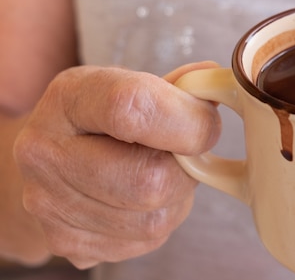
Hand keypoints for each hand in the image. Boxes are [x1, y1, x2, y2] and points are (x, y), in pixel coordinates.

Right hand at [13, 63, 220, 267]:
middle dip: (185, 170)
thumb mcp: (130, 83)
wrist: (51, 159)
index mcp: (68, 98)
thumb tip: (217, 85)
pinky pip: (143, 242)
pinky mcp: (64, 242)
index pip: (131, 107)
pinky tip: (138, 200)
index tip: (206, 120)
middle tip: (183, 155)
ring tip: (159, 174)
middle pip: (148, 180)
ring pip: (153, 219)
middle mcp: (45, 152)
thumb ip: (178, 86)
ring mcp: (48, 204)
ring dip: (175, 199)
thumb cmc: (101, 118)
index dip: (187, 119)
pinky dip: (156, 221)